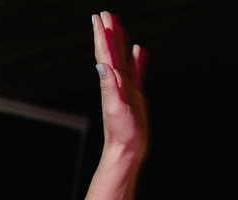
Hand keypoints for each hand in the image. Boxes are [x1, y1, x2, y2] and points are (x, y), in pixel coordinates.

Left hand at [93, 11, 147, 159]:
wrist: (127, 148)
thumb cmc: (121, 132)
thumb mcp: (115, 107)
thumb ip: (109, 85)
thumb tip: (102, 64)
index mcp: (111, 82)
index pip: (105, 53)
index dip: (102, 35)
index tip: (98, 17)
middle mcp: (116, 82)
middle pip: (113, 51)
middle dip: (109, 32)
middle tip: (106, 14)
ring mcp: (126, 88)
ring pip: (124, 58)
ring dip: (121, 42)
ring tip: (119, 25)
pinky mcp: (136, 95)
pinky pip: (138, 72)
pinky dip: (138, 59)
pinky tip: (139, 50)